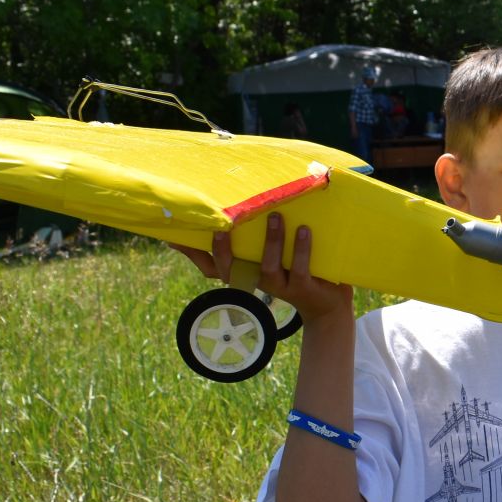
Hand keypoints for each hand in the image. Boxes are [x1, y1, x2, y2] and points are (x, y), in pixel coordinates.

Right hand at [169, 214, 352, 323]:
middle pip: (229, 270)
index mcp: (243, 270)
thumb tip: (235, 203)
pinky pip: (299, 269)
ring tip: (275, 216)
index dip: (191, 253)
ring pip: (267, 266)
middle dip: (222, 250)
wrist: (326, 299)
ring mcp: (278, 286)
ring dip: (270, 241)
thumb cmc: (293, 265)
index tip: (174, 237)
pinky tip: (303, 230)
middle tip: (221, 228)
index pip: (210, 265)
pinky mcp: (302, 288)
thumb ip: (253, 234)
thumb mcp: (269, 250)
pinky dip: (300, 249)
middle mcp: (255, 280)